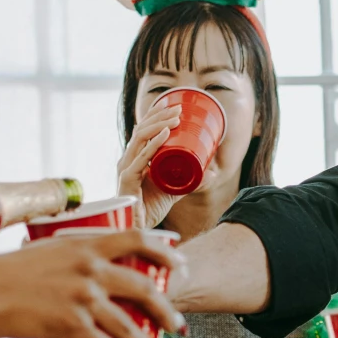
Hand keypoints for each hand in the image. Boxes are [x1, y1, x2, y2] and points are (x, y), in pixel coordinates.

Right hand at [0, 230, 183, 337]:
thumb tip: (86, 268)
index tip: (179, 265)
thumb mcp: (45, 250)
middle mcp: (90, 268)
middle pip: (144, 288)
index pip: (138, 239)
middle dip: (168, 312)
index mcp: (85, 245)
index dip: (164, 253)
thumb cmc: (4, 273)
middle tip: (179, 328)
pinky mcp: (72, 326)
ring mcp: (83, 298)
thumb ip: (71, 257)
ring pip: (132, 327)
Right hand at [116, 100, 187, 226]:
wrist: (138, 229)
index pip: (143, 130)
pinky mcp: (127, 180)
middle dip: (160, 115)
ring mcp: (125, 169)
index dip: (156, 116)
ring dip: (159, 123)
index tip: (176, 107)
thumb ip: (189, 181)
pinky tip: (166, 133)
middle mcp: (127, 160)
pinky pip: (140, 158)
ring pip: (140, 137)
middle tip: (179, 108)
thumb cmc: (150, 209)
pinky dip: (154, 144)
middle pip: (141, 129)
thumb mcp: (173, 190)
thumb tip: (212, 173)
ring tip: (176, 117)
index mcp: (135, 158)